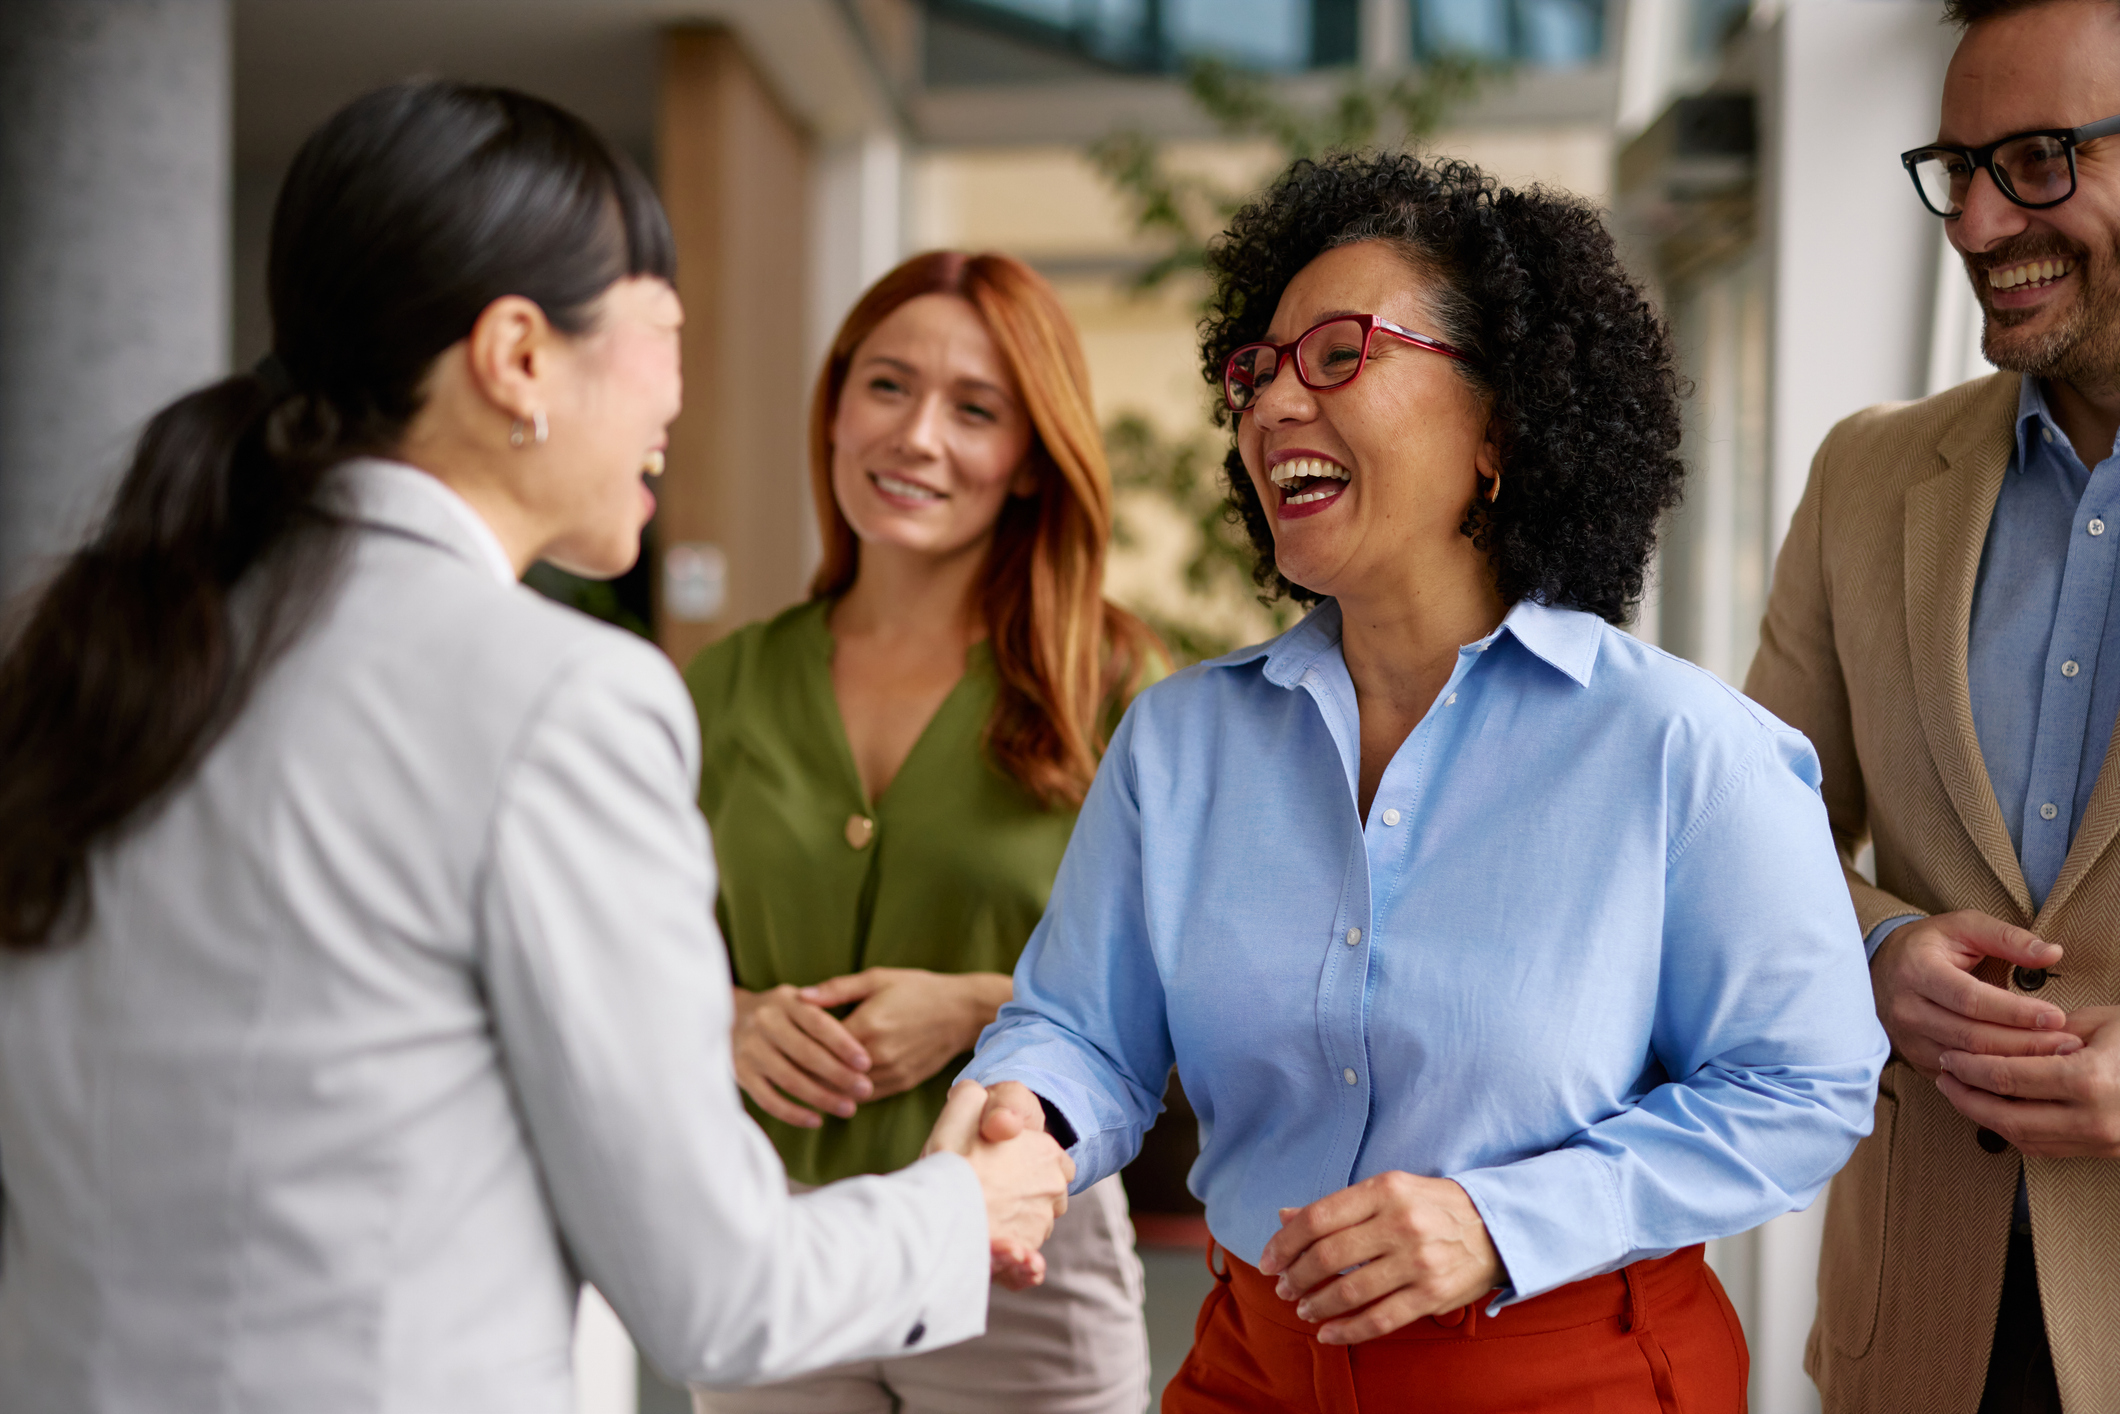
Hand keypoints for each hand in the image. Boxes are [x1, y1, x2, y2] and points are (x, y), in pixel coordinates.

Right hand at [729, 985, 872, 1127]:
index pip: (818, 1023)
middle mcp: (764, 1022)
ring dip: (822, 1097)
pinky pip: (768, 1099)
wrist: (727, 1015)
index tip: (866, 1063)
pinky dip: (793, 1113)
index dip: (844, 1045)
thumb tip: (861, 1042)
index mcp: (784, 1000)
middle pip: (806, 1054)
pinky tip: (816, 1120)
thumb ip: (825, 1011)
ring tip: (849, 1108)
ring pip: (790, 1079)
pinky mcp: (740, 1073)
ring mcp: (749, 1049)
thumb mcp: (799, 999)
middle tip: (865, 1089)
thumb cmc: (780, 1011)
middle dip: (839, 1075)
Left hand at [799, 968, 1009, 1099]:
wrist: (962, 1011)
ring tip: (801, 1085)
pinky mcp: (902, 1083)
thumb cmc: (918, 989)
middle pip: (830, 1074)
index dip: (798, 1049)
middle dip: (806, 1075)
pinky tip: (833, 1090)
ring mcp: (892, 1072)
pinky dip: (848, 1095)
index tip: (778, 1050)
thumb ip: (835, 990)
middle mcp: (878, 1054)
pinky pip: (867, 1097)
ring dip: (826, 1090)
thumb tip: (799, 997)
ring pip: (847, 1091)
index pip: (821, 1047)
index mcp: (867, 1025)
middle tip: (782, 1073)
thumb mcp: (876, 978)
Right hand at [925, 1081, 1073, 1289]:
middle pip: (1041, 1191)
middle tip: (983, 1193)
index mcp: (1047, 1153)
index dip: (1021, 1160)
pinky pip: (1023, 1259)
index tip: (993, 1165)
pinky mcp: (1028, 1256)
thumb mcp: (959, 1112)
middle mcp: (1053, 1190)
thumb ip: (975, 1097)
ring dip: (1011, 1223)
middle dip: (1018, 1193)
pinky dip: (1013, 1260)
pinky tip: (993, 1250)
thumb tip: (983, 1103)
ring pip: (1030, 1223)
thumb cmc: (950, 1166)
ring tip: (981, 1220)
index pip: (1049, 1156)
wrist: (935, 1224)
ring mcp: (1042, 1225)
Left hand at [1257, 1173, 1500, 1344]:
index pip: (1318, 1219)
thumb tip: (1284, 1218)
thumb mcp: (1388, 1191)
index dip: (1284, 1244)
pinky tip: (1329, 1332)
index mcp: (1384, 1190)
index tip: (1268, 1261)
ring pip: (1350, 1291)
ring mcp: (1418, 1261)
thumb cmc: (1433, 1206)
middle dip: (1296, 1277)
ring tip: (1304, 1309)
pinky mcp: (1433, 1295)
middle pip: (1328, 1256)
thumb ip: (1337, 1207)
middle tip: (1284, 1288)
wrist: (1498, 1226)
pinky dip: (1347, 1330)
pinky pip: (1380, 1319)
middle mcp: (1400, 1223)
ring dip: (1317, 1305)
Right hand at [1870, 911, 2077, 1078]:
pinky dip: (1994, 1076)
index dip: (2015, 1011)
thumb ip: (2008, 938)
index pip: (1970, 999)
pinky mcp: (1914, 1058)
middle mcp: (1906, 1008)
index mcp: (1917, 970)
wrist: (1880, 968)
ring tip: (2055, 1057)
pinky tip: (2024, 1071)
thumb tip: (2052, 953)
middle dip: (2024, 1042)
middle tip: (2067, 1043)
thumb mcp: (1964, 927)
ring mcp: (1907, 1038)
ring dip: (2015, 1062)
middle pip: (1972, 1036)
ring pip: (1967, 1060)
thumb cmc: (1930, 945)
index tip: (2055, 1016)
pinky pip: (1959, 1075)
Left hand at [1937, 1006, 2119, 1156]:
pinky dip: (2014, 1132)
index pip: (2007, 1077)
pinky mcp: (2105, 1152)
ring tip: (1962, 1094)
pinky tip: (1997, 1111)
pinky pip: (2046, 1149)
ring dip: (1984, 1118)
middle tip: (1943, 1077)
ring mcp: (2101, 1140)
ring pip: (2022, 1139)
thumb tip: (2000, 1039)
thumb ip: (2045, 1034)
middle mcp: (2093, 1118)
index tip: (1949, 1056)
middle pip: (2005, 1116)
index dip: (1969, 1068)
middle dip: (1965, 1097)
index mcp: (2088, 1079)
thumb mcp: (2099, 1022)